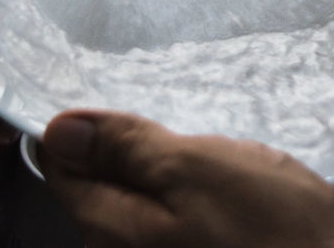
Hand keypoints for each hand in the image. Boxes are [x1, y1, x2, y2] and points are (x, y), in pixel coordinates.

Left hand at [39, 109, 333, 247]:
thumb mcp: (198, 169)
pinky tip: (227, 191)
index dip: (82, 128)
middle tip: (181, 125)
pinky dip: (188, 201)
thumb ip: (127, 149)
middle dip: (129, 153)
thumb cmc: (275, 226)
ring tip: (212, 155)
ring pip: (138, 207)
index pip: (63, 169)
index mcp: (112, 233)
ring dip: (164, 176)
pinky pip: (170, 226)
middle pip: (99, 191)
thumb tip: (58, 129)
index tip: (116, 99)